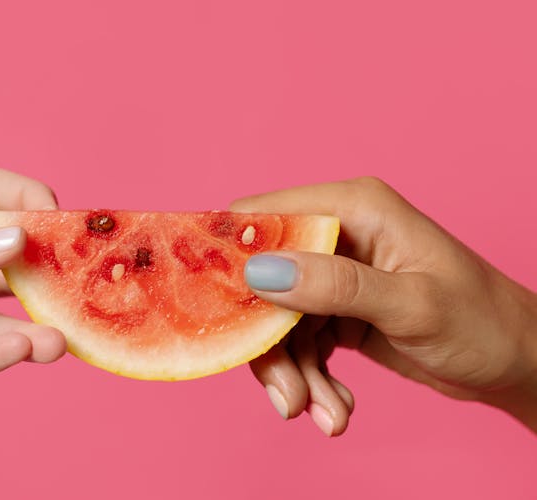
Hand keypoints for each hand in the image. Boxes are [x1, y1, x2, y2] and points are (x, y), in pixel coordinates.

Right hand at [232, 177, 536, 435]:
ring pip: (279, 321)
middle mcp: (337, 235)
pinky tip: (336, 407)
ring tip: (323, 414)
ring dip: (294, 373)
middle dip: (270, 344)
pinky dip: (311, 379)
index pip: (264, 217)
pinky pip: (301, 343)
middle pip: (264, 281)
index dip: (233, 259)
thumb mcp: (412, 305)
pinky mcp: (337, 310)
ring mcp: (336, 275)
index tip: (219, 315)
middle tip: (288, 398)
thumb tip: (260, 272)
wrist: (515, 362)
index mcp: (352, 208)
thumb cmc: (481, 322)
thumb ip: (336, 286)